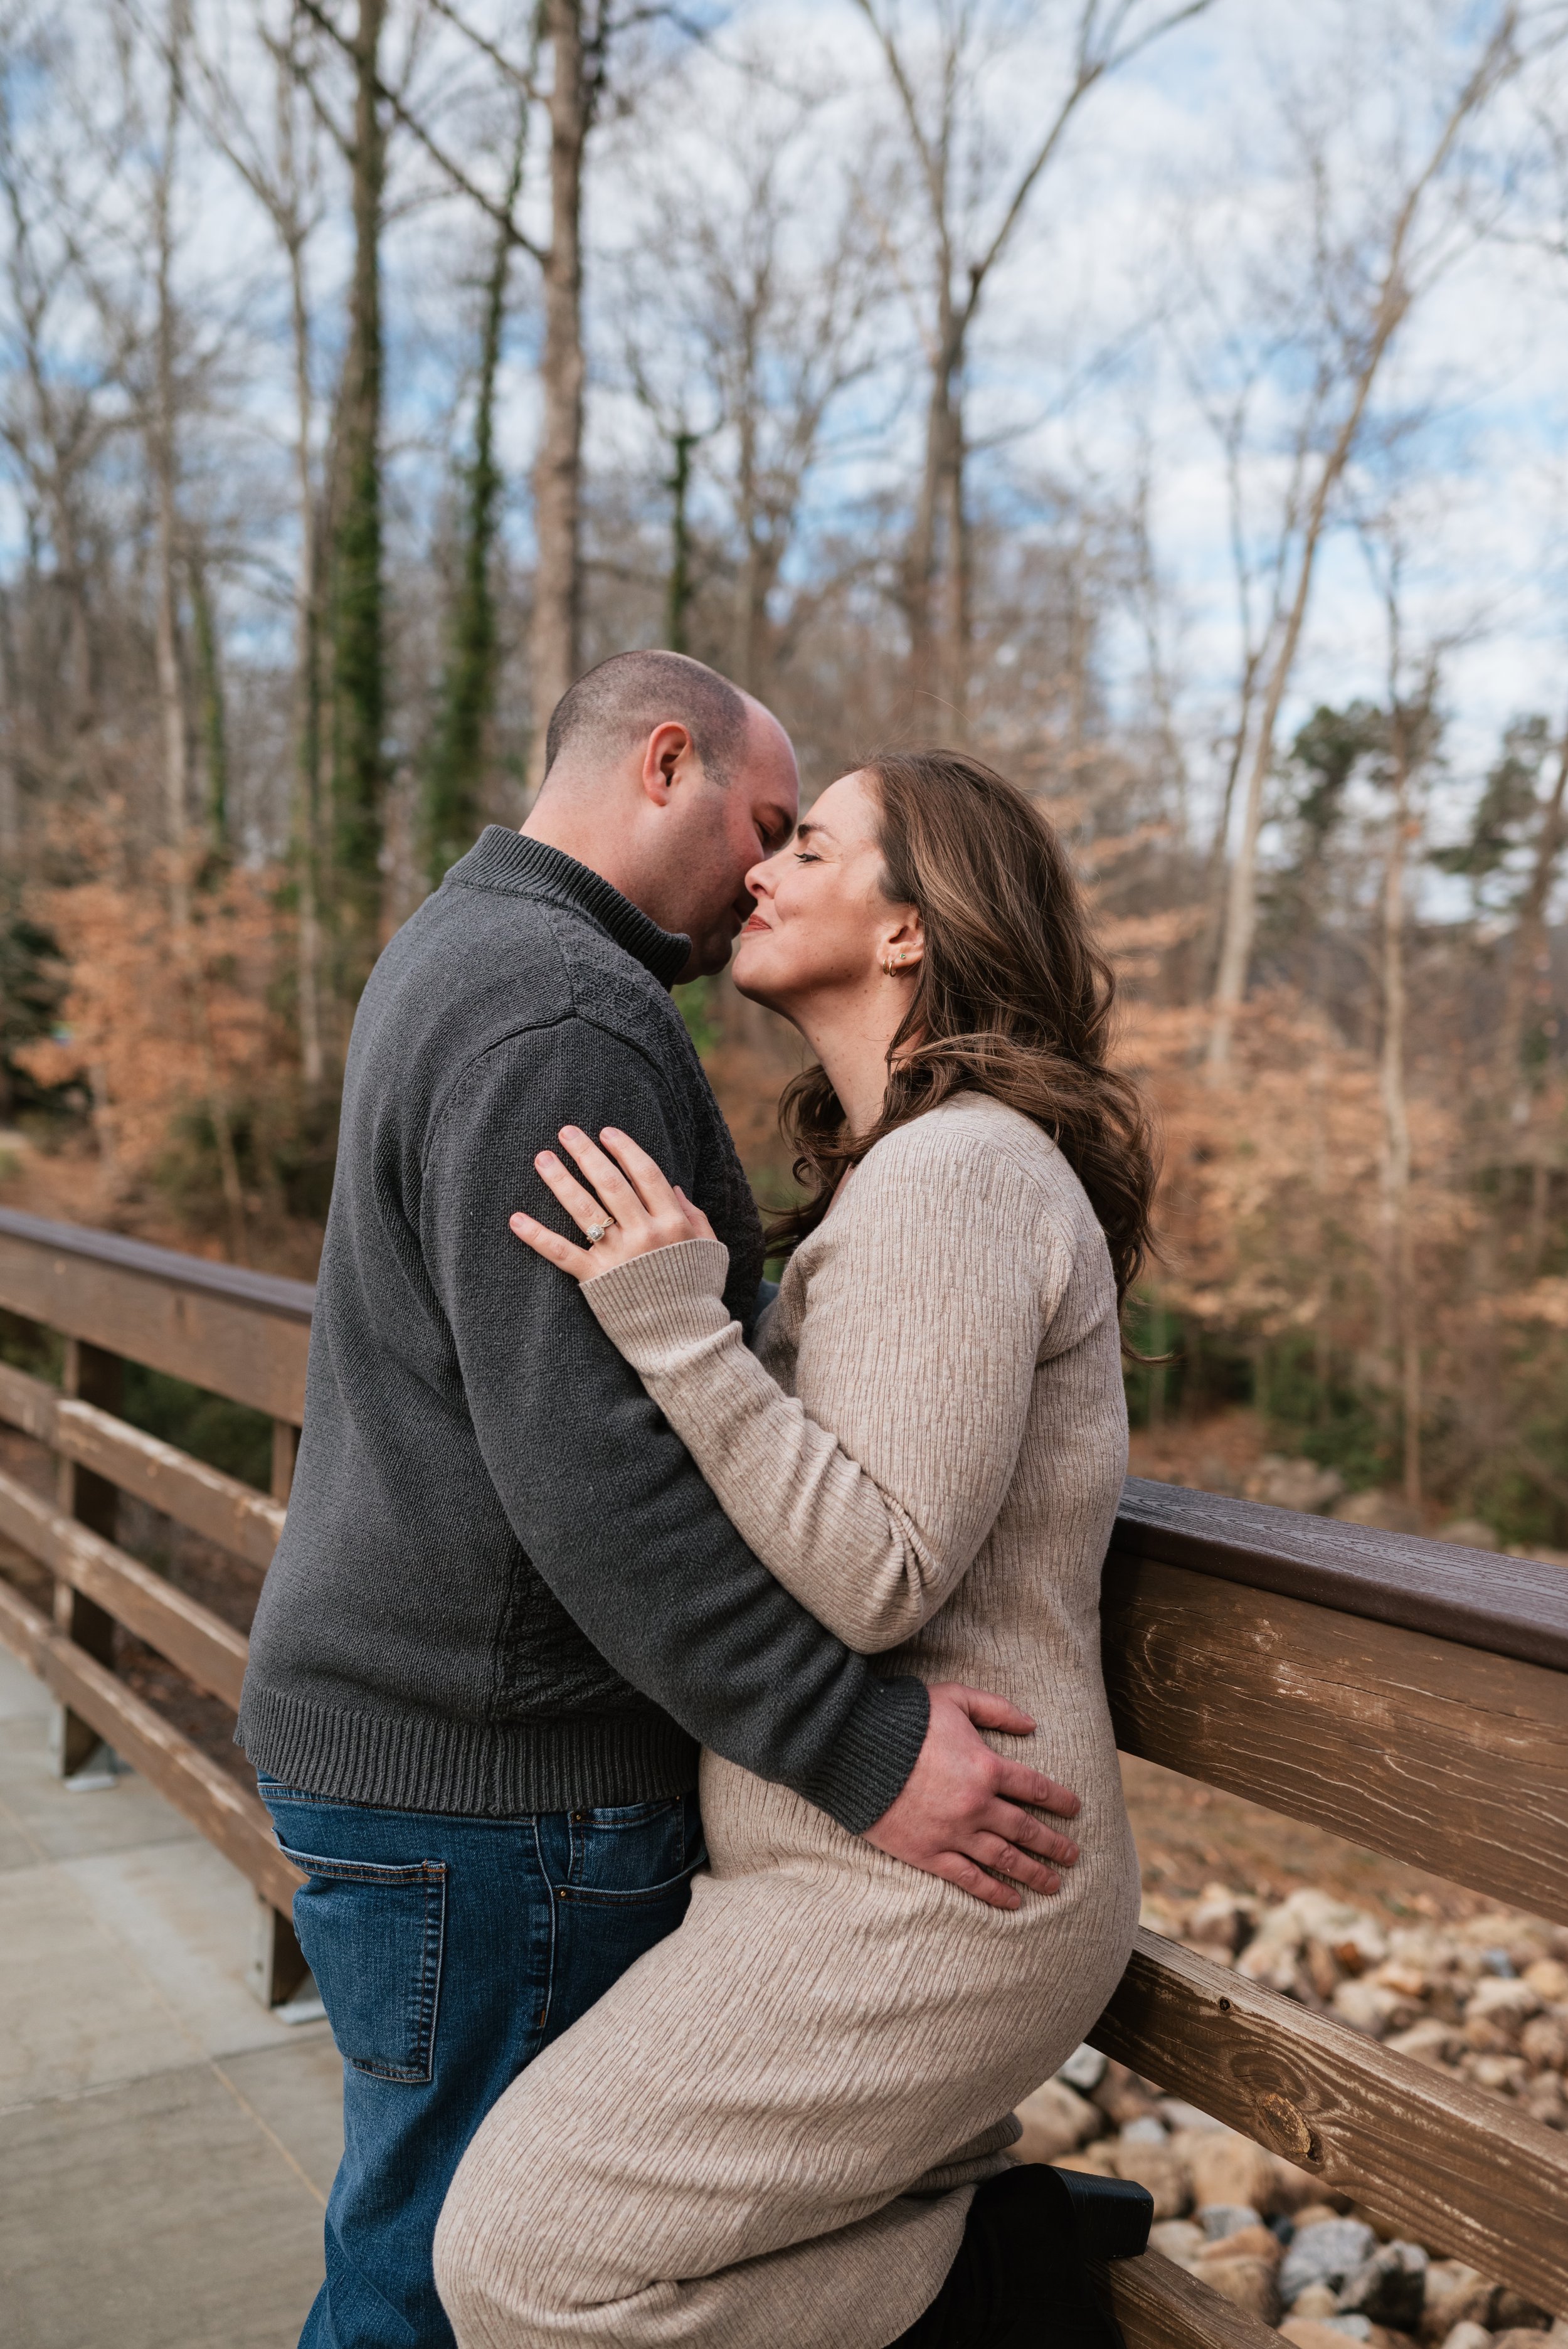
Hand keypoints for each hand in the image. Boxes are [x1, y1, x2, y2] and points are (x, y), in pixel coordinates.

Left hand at [510, 1125, 717, 1283]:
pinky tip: (516, 1219)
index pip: (645, 1174)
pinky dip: (537, 1236)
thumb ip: (693, 1215)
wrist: (685, 1341)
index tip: (606, 1132)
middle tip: (566, 1132)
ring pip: (584, 1210)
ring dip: (561, 1181)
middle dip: (587, 1154)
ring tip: (542, 1158)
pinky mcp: (595, 1280)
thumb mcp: (709, 1250)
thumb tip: (671, 1186)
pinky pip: (562, 1253)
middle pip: (611, 1183)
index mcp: (673, 1223)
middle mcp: (645, 1235)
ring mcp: (618, 1257)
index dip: (625, 1149)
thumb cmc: (698, 1294)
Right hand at [865, 1682, 1080, 1909]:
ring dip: (1033, 1873)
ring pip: (1004, 1859)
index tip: (1075, 1809)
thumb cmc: (906, 1718)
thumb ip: (996, 1709)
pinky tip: (1012, 1902)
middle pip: (1026, 1829)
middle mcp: (977, 1805)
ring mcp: (953, 1832)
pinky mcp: (928, 1853)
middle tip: (1073, 1856)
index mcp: (987, 1767)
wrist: (855, 1747)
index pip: (1035, 1787)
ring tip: (1054, 1885)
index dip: (1059, 1800)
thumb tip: (1032, 1724)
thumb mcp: (955, 1698)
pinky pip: (968, 1878)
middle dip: (1053, 1844)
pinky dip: (993, 1893)